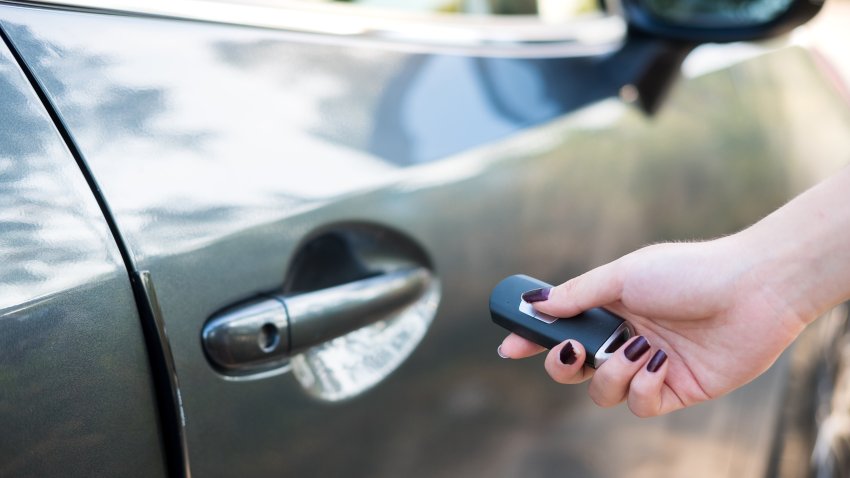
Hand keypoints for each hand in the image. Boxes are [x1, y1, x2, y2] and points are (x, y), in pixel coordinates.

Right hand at [499, 236, 810, 416]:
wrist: (752, 290)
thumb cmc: (688, 272)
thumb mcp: (623, 275)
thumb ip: (577, 294)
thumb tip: (536, 304)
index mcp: (611, 308)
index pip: (562, 328)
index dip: (533, 339)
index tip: (509, 346)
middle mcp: (626, 338)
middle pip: (574, 368)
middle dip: (563, 365)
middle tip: (576, 350)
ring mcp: (649, 366)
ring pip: (602, 392)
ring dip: (612, 373)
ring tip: (639, 349)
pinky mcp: (675, 390)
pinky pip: (639, 405)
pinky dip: (644, 387)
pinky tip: (662, 363)